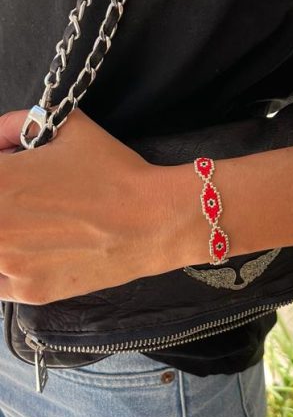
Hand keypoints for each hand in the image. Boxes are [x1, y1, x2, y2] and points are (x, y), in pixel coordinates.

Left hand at [0, 108, 198, 304]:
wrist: (153, 219)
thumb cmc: (113, 171)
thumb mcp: (66, 127)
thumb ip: (18, 124)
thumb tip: (0, 138)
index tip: (10, 173)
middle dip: (3, 204)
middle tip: (23, 202)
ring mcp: (8, 264)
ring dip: (4, 238)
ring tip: (32, 227)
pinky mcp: (28, 292)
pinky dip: (7, 266)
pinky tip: (32, 250)